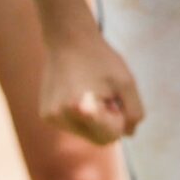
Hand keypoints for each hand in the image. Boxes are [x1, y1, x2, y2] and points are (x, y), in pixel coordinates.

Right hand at [40, 24, 144, 144]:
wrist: (68, 40)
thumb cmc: (101, 59)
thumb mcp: (127, 83)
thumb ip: (134, 112)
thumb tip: (128, 134)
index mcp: (80, 108)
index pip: (111, 136)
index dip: (119, 118)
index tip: (114, 97)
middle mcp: (60, 116)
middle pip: (98, 139)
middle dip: (108, 122)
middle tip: (106, 95)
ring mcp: (50, 118)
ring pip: (86, 134)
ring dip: (96, 120)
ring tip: (91, 91)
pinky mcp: (46, 116)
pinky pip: (74, 127)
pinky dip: (83, 116)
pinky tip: (79, 93)